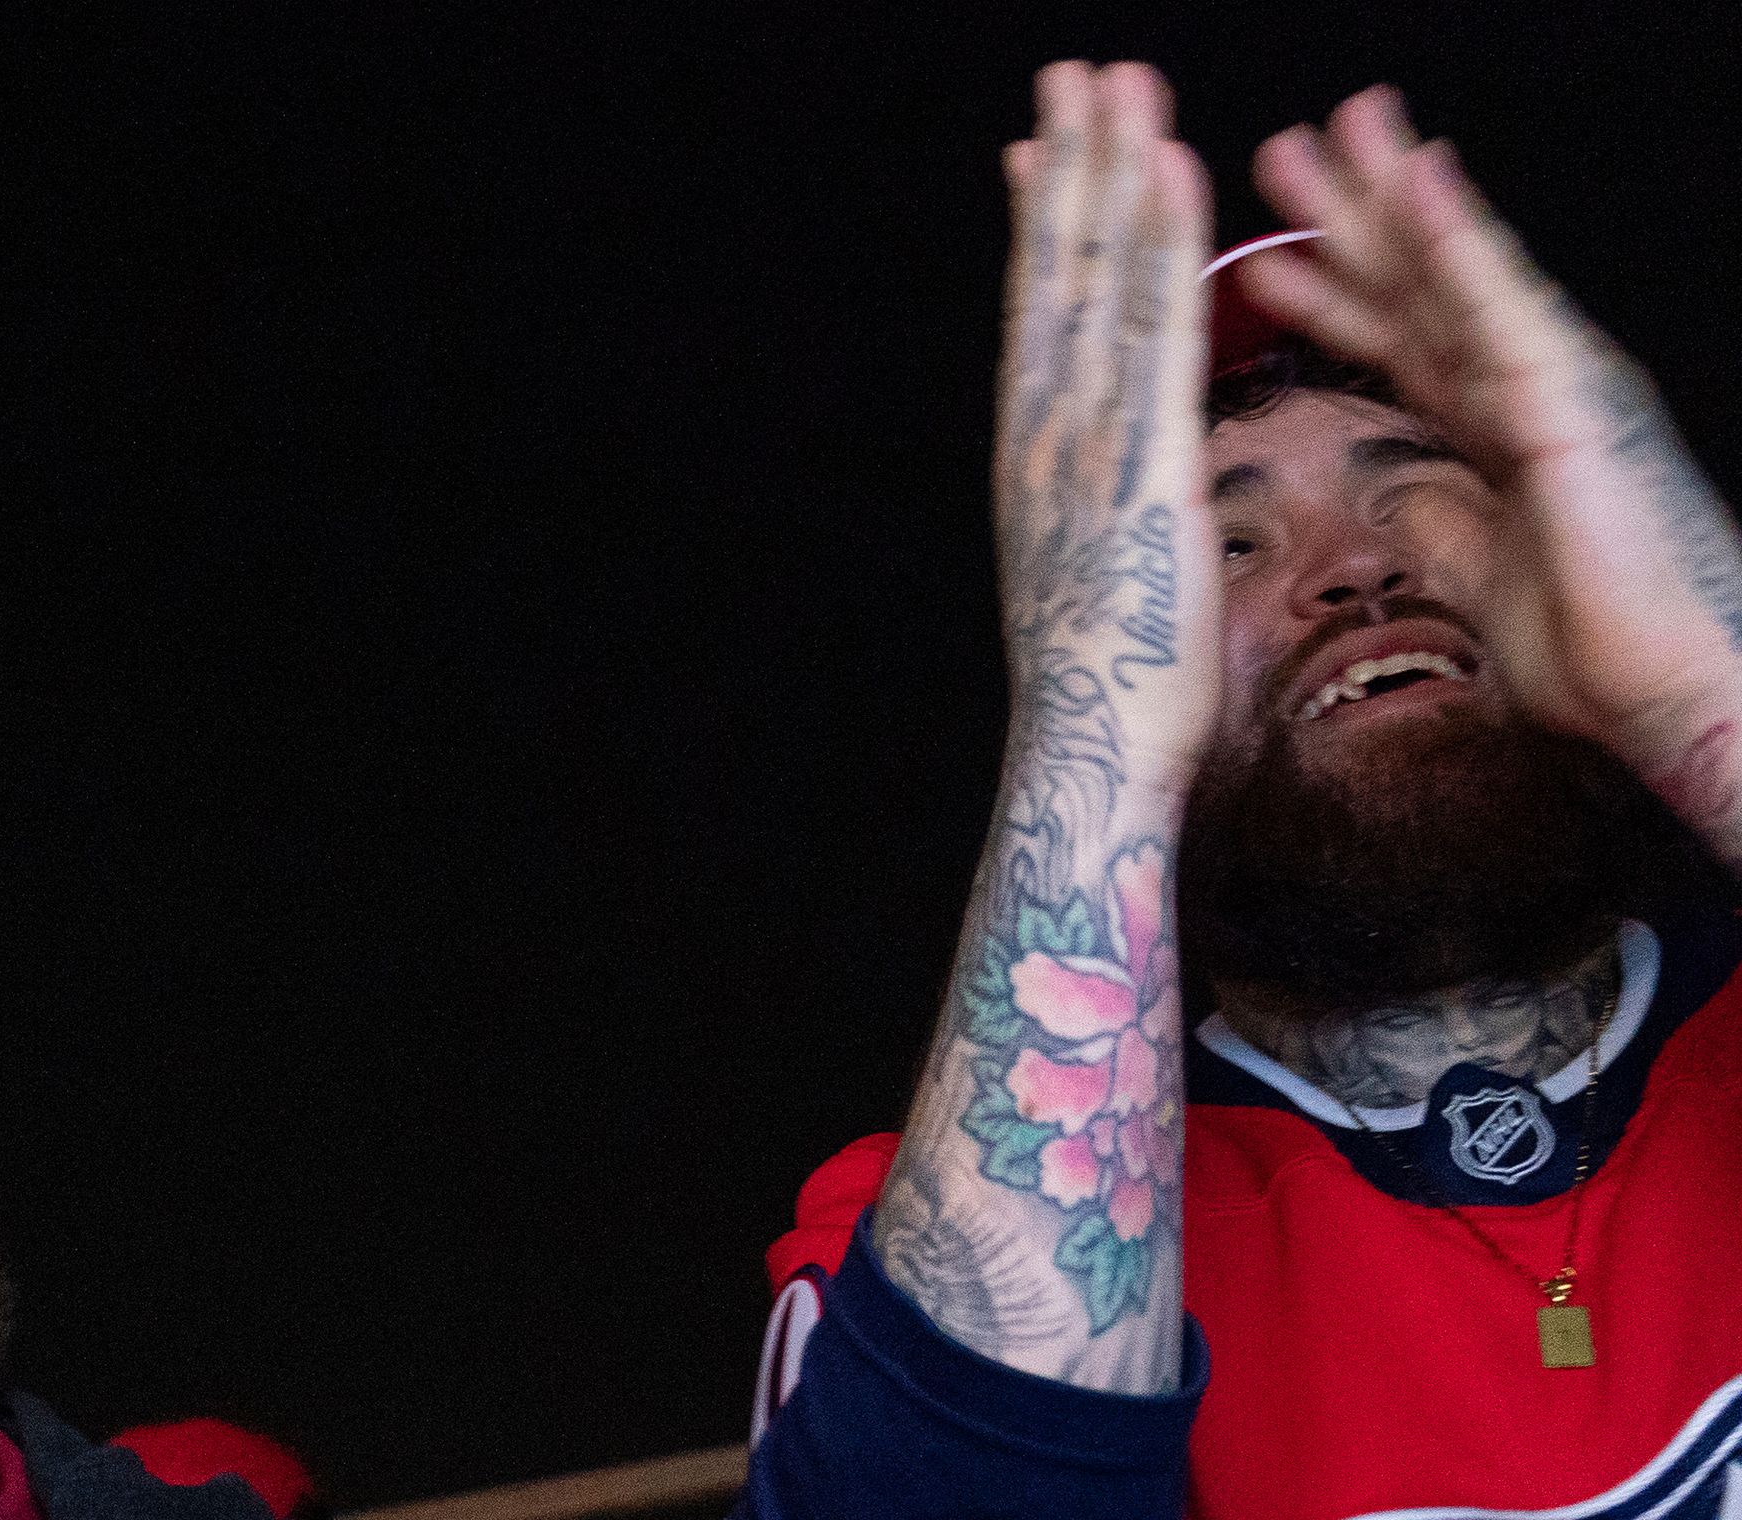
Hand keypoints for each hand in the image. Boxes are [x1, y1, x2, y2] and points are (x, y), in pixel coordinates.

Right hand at [992, 62, 1219, 791]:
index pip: (1042, 321)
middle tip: (1071, 74)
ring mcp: (1086, 443)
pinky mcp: (1143, 459)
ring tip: (1114, 81)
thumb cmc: (1108, 697)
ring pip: (1097, 282)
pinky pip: (1156, 328)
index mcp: (1039, 465)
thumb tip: (1117, 488)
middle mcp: (1045, 438)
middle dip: (1064, 168)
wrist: (1090, 758)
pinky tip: (1167, 166)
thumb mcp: (1099, 582)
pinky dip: (1160, 242)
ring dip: (1108, 171)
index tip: (1040, 153)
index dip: (1042, 230)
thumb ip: (1106, 514)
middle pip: (1055, 277)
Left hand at [1236, 89, 1741, 814]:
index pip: (1402, 346)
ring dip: (1392, 197)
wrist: (1673, 691)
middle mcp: (1529, 389)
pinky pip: (1499, 303)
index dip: (1338, 296)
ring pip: (1455, 272)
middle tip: (1286, 148)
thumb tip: (1397, 486)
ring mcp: (1556, 382)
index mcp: (1502, 433)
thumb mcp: (1483, 581)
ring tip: (1339, 125)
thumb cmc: (1600, 649)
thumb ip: (1443, 523)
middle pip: (1421, 288)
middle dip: (1351, 221)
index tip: (1273, 251)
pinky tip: (1412, 177)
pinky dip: (1454, 238)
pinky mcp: (1572, 397)